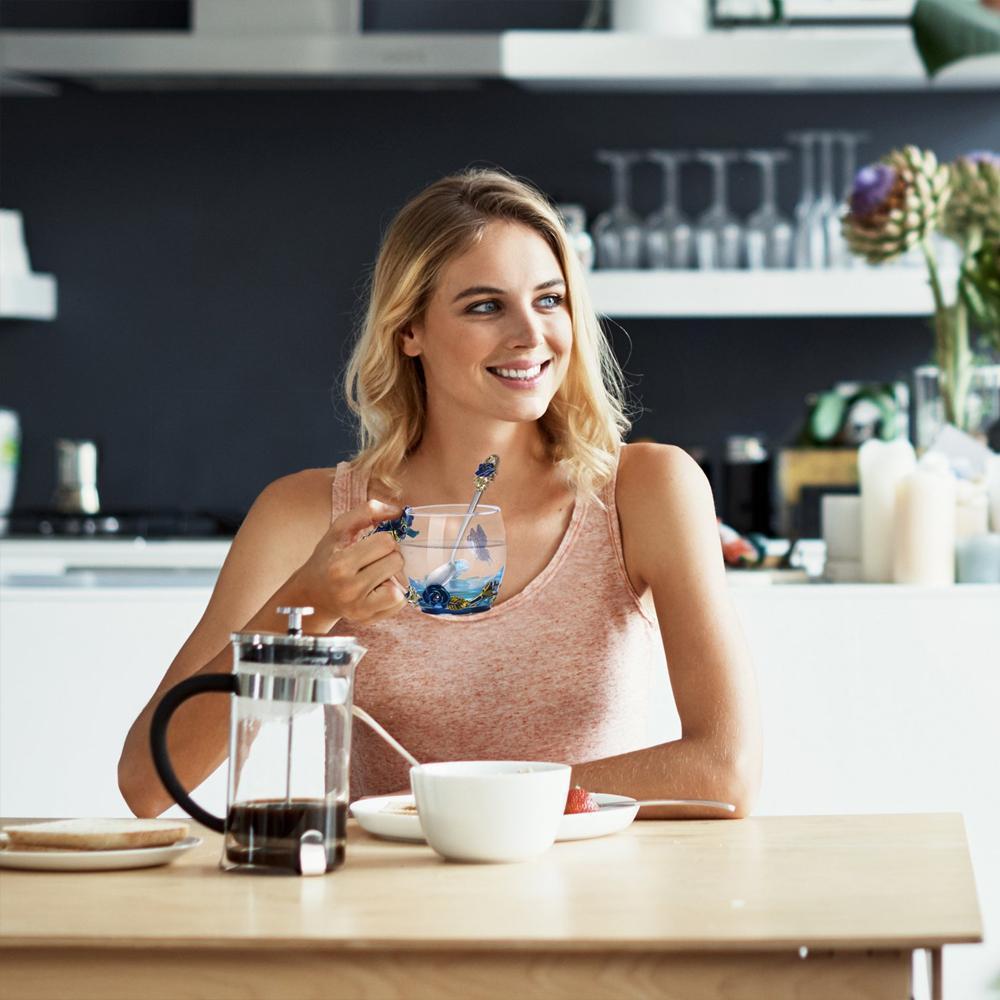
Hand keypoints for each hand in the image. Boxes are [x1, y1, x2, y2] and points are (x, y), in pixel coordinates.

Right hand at [292, 500, 407, 624]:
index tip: (372, 544)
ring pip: (401, 584)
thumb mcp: (339, 530)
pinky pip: (400, 602)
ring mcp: (360, 608)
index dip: (383, 539)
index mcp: (340, 565)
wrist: (312, 594)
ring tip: (376, 575)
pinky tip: (378, 589)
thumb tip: (398, 511)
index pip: (386, 542)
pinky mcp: (368, 620)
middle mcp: (349, 589)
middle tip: (374, 560)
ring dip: (393, 576)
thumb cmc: (327, 558)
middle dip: (390, 556)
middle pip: (396, 561)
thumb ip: (366, 512)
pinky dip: (394, 593)